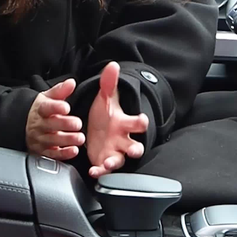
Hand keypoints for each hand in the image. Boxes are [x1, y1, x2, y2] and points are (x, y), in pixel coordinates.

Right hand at [25, 78, 84, 159]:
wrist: (24, 126)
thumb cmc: (41, 112)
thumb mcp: (48, 98)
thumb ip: (60, 91)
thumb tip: (71, 82)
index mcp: (40, 110)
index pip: (45, 108)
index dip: (55, 107)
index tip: (66, 107)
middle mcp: (39, 125)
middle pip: (50, 125)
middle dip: (64, 124)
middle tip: (78, 123)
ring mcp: (40, 140)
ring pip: (52, 141)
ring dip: (67, 140)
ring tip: (80, 138)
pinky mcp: (42, 152)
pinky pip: (52, 155)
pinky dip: (63, 154)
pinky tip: (73, 150)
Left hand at [86, 61, 148, 177]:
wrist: (96, 130)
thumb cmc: (105, 115)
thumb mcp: (105, 98)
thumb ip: (108, 83)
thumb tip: (112, 65)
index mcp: (125, 123)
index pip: (138, 123)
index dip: (142, 122)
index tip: (142, 119)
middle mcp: (123, 140)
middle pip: (135, 146)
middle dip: (136, 149)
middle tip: (135, 150)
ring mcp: (115, 152)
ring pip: (120, 161)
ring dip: (115, 163)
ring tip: (109, 164)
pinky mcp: (104, 162)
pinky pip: (103, 170)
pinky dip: (99, 172)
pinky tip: (93, 171)